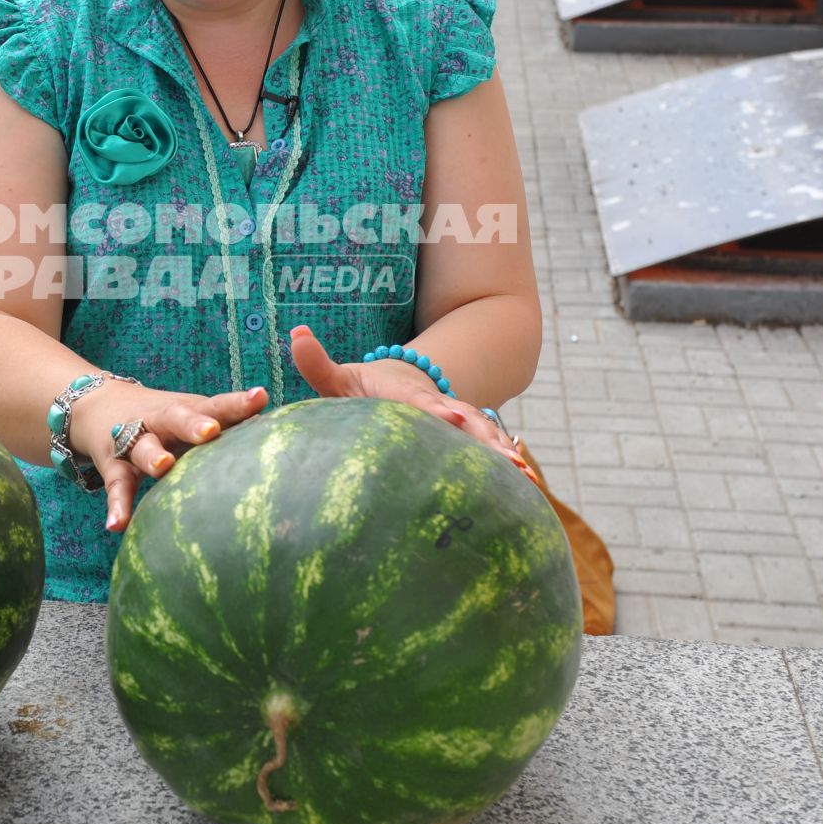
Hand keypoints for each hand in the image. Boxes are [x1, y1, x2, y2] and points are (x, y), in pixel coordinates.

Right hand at [68, 384, 270, 532]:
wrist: (100, 406)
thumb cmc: (169, 422)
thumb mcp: (196, 418)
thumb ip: (232, 430)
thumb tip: (291, 449)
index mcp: (190, 410)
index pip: (217, 405)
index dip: (238, 403)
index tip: (260, 399)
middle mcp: (162, 420)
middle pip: (178, 417)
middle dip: (194, 423)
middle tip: (210, 431)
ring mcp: (135, 440)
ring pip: (143, 446)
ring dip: (152, 455)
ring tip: (163, 466)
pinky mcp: (114, 464)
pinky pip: (117, 486)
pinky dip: (117, 505)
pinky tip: (117, 525)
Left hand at [287, 325, 532, 477]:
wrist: (401, 382)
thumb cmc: (363, 389)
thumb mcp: (339, 378)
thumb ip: (317, 363)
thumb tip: (295, 335)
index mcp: (407, 396)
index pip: (421, 403)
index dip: (435, 411)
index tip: (448, 418)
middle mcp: (439, 407)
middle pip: (465, 420)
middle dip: (483, 437)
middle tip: (503, 456)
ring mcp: (458, 421)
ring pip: (484, 435)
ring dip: (503, 454)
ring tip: (523, 474)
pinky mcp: (468, 439)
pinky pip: (489, 450)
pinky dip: (508, 466)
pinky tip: (528, 488)